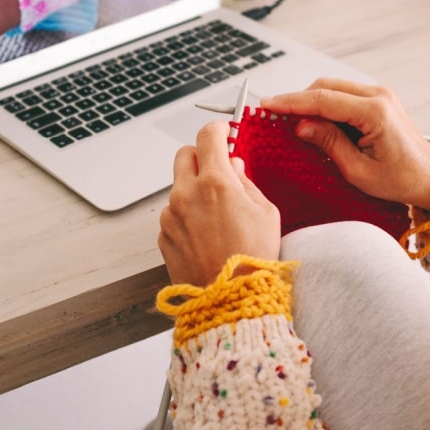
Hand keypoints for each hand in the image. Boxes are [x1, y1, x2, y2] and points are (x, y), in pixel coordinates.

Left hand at [158, 121, 280, 286]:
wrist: (230, 300)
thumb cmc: (253, 259)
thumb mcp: (266, 213)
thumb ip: (246, 182)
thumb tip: (235, 167)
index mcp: (215, 182)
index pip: (207, 136)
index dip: (217, 129)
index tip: (223, 132)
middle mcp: (186, 194)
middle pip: (184, 154)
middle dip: (201, 156)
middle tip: (218, 169)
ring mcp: (170, 215)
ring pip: (178, 186)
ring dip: (194, 190)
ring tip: (217, 214)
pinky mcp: (163, 235)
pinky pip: (173, 214)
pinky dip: (187, 215)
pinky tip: (206, 234)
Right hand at [260, 78, 429, 212]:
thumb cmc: (401, 180)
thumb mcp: (358, 170)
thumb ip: (329, 143)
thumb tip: (301, 125)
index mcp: (375, 112)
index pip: (323, 99)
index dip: (291, 102)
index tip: (268, 105)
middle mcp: (379, 96)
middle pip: (325, 87)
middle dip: (298, 100)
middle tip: (275, 116)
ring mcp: (380, 95)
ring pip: (333, 87)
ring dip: (311, 102)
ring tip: (292, 121)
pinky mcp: (379, 100)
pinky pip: (344, 95)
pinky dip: (325, 105)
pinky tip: (315, 121)